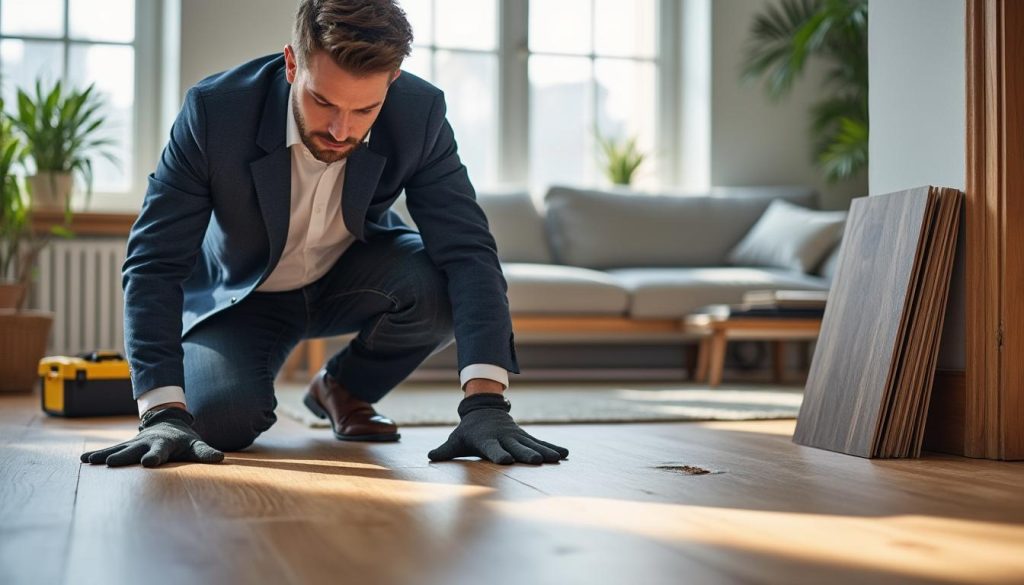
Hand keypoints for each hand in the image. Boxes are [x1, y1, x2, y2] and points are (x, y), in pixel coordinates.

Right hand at [80, 407, 223, 467]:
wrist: (168, 423)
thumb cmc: (184, 440)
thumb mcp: (195, 445)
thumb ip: (205, 452)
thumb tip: (221, 458)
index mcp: (165, 444)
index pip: (160, 451)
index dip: (155, 456)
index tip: (148, 462)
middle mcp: (146, 443)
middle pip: (134, 450)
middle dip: (123, 456)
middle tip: (111, 463)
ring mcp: (134, 444)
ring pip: (118, 449)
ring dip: (105, 454)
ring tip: (91, 460)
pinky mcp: (126, 445)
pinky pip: (111, 449)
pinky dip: (97, 453)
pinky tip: (84, 459)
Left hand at [428, 393, 568, 464]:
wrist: (484, 410)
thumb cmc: (468, 431)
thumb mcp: (456, 439)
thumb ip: (445, 450)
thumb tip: (429, 457)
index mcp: (486, 440)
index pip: (492, 448)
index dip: (498, 453)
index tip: (506, 460)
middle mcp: (504, 438)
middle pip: (516, 447)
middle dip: (527, 454)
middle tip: (537, 461)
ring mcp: (516, 437)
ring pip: (532, 444)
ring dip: (545, 451)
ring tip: (558, 458)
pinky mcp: (525, 437)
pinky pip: (540, 442)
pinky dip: (553, 447)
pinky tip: (565, 454)